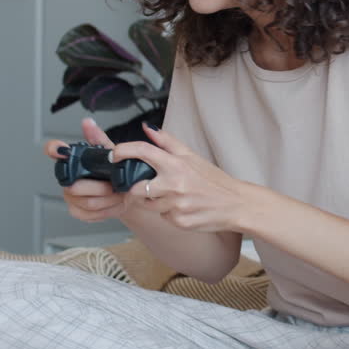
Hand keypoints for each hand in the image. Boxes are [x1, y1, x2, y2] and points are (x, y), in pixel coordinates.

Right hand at [44, 118, 132, 222]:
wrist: (125, 195)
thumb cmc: (114, 173)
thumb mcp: (111, 154)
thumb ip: (99, 139)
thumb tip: (88, 123)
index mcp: (73, 162)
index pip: (53, 151)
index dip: (54, 149)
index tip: (60, 149)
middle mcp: (68, 179)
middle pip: (75, 187)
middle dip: (100, 188)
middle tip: (114, 186)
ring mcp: (70, 196)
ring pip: (87, 202)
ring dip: (108, 200)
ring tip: (118, 194)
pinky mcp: (76, 211)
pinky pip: (89, 214)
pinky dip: (106, 210)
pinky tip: (113, 204)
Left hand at [111, 123, 252, 233]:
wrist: (235, 204)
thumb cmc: (213, 180)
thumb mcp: (191, 155)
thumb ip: (167, 141)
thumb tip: (147, 127)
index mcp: (176, 164)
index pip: (142, 151)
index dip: (123, 151)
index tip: (114, 155)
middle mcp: (174, 184)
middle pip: (136, 187)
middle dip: (136, 188)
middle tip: (147, 185)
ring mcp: (175, 205)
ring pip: (148, 205)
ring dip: (154, 201)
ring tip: (172, 196)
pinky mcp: (178, 221)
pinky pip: (163, 217)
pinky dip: (168, 212)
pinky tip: (182, 207)